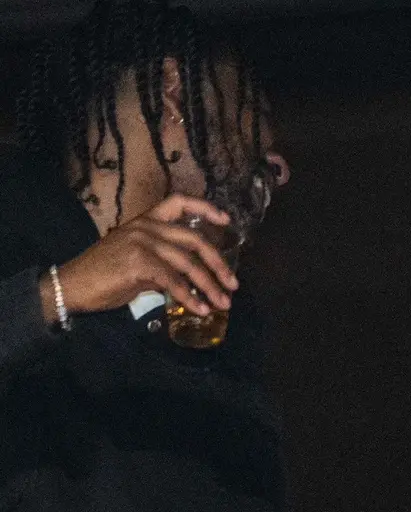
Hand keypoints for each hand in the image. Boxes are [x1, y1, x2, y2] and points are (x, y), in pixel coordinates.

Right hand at [42, 195, 238, 322]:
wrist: (75, 284)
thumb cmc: (105, 275)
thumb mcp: (137, 262)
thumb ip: (162, 263)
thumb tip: (187, 281)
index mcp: (146, 221)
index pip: (178, 202)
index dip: (205, 208)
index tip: (226, 220)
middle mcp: (146, 227)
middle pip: (194, 239)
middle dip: (218, 263)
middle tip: (233, 284)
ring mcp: (142, 242)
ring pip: (188, 262)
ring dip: (209, 285)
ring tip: (222, 303)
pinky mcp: (139, 262)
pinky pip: (173, 280)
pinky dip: (189, 297)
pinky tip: (199, 309)